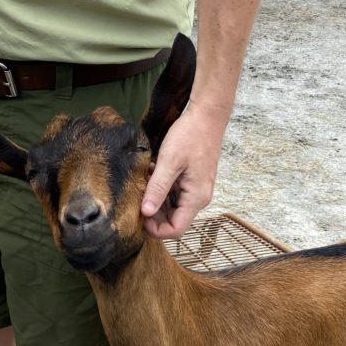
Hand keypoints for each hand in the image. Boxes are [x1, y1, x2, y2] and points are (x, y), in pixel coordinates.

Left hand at [140, 102, 228, 239]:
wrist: (207, 116)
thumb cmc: (190, 135)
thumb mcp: (169, 162)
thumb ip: (157, 189)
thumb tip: (146, 213)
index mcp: (196, 198)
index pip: (176, 230)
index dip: (156, 230)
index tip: (139, 218)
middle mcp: (199, 198)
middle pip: (174, 221)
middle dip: (153, 215)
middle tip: (138, 198)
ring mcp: (197, 190)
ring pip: (172, 208)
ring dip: (156, 200)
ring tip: (145, 183)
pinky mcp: (193, 182)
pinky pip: (175, 195)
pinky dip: (161, 190)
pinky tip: (153, 175)